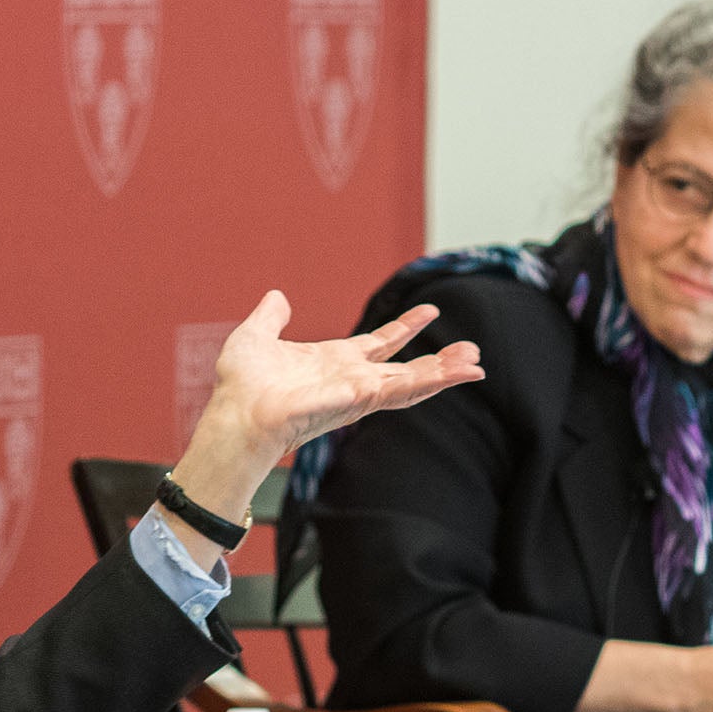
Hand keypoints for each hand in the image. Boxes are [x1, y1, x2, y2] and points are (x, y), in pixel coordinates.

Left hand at [162, 291, 482, 555]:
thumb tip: (277, 296)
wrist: (236, 415)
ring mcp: (358, 392)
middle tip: (473, 350)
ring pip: (412, 382)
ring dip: (445, 372)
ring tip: (476, 362)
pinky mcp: (360, 399)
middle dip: (439, 361)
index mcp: (333, 362)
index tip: (430, 311)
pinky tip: (460, 373)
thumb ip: (271, 317)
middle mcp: (351, 380)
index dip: (404, 328)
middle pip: (405, 369)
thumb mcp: (256, 336)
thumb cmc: (241, 386)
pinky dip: (434, 381)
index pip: (378, 344)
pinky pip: (403, 389)